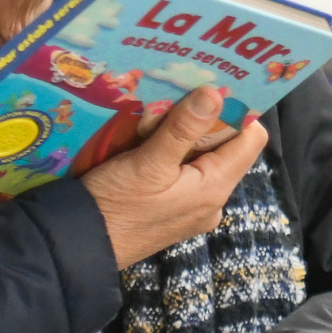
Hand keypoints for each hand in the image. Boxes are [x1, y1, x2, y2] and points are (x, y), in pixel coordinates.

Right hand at [81, 87, 264, 269]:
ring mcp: (192, 208)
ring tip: (164, 109)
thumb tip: (216, 93)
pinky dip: (174, 154)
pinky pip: (185, 174)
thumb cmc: (114, 204)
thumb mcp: (147, 163)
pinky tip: (152, 137)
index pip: (251, 140)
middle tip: (184, 90)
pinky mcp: (173, 211)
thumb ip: (182, 129)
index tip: (217, 85)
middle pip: (227, 148)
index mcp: (215, 188)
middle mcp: (212, 201)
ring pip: (204, 159)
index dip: (240, 110)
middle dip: (209, 119)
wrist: (79, 247)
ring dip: (188, 135)